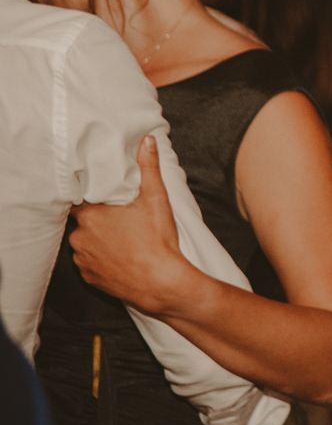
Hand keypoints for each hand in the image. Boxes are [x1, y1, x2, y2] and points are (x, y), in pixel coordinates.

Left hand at [72, 136, 196, 313]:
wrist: (160, 282)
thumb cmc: (157, 240)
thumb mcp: (156, 198)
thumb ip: (148, 168)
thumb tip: (147, 141)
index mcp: (91, 214)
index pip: (78, 198)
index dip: (90, 195)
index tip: (102, 194)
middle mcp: (79, 237)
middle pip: (83, 220)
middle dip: (98, 218)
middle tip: (121, 217)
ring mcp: (82, 259)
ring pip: (85, 242)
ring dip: (98, 239)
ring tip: (123, 238)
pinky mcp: (89, 277)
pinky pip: (89, 262)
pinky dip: (101, 258)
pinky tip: (120, 256)